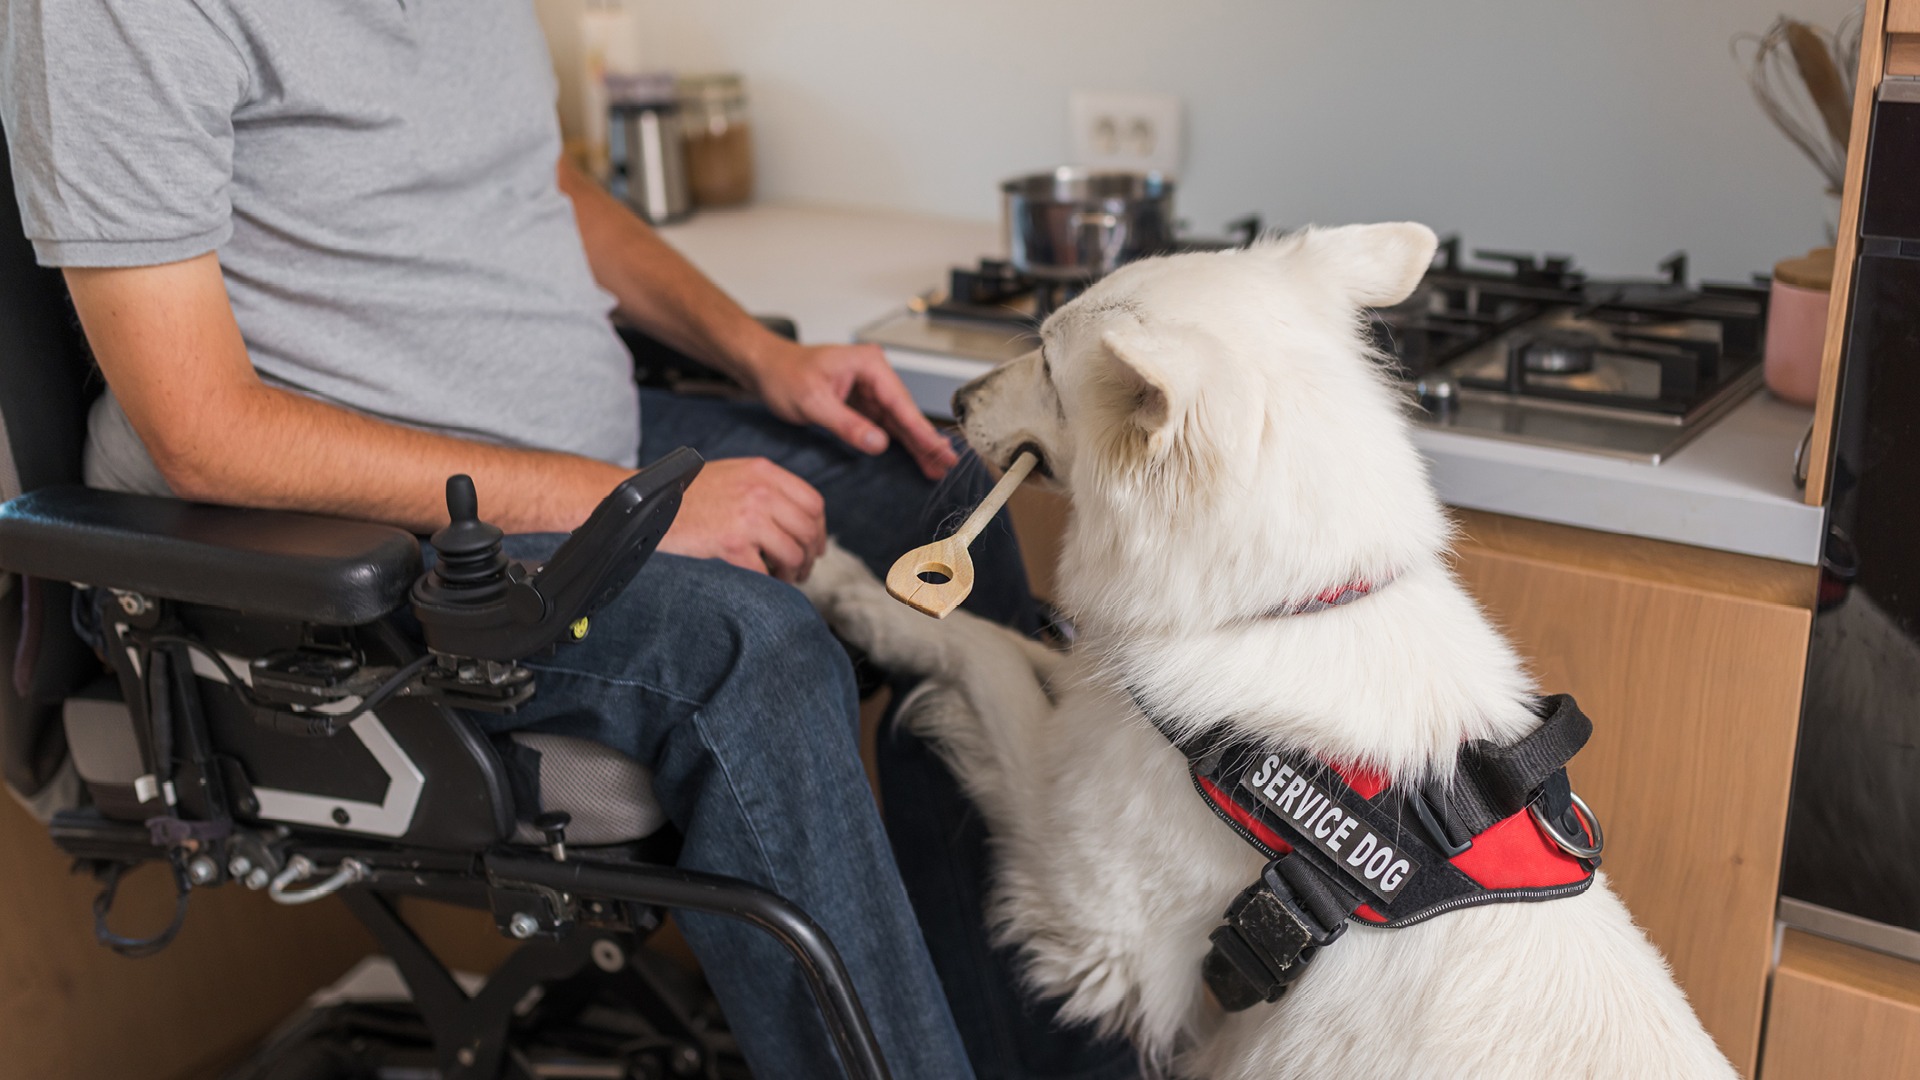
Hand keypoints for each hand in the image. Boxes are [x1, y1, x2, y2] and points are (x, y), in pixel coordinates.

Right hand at [658, 457, 826, 581]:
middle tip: (801, 570)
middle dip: (810, 555)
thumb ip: (764, 487)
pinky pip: (765, 572)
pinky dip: (768, 583)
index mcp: (763, 472)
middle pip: (808, 529)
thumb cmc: (686, 493)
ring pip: (793, 553)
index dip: (819, 530)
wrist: (647, 503)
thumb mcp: (732, 474)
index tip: (815, 546)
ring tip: (784, 578)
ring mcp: (747, 518)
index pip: (813, 502)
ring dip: (793, 572)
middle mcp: (760, 491)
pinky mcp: (731, 544)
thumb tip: (795, 517)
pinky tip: (762, 583)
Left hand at [747, 340, 959, 479]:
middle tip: (947, 463)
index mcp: (868, 364)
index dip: (921, 429)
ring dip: (916, 444)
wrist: (765, 369)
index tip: (939, 448)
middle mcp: (874, 374)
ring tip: (937, 467)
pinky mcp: (862, 403)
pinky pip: (885, 425)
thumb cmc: (784, 374)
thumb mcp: (813, 402)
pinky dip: (899, 442)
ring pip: (898, 421)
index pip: (900, 402)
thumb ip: (847, 424)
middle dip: (925, 440)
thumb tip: (879, 444)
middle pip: (905, 412)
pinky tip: (916, 457)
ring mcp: (869, 389)